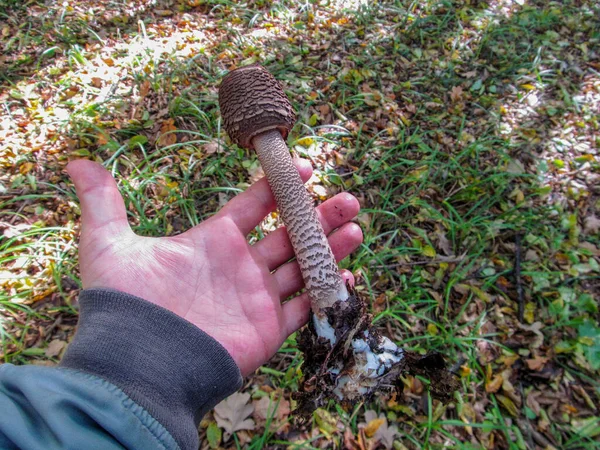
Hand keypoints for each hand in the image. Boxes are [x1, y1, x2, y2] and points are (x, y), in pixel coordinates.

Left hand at [67, 159, 361, 375]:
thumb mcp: (109, 243)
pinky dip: (326, 290)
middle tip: (347, 197)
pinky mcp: (268, 329)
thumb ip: (102, 202)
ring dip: (330, 246)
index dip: (278, 186)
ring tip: (356, 224)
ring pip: (303, 265)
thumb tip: (76, 163)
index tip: (302, 166)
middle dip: (318, 214)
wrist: (140, 360)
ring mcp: (256, 298)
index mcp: (213, 241)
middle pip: (289, 233)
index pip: (254, 206)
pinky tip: (346, 270)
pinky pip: (305, 307)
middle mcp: (239, 267)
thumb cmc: (127, 301)